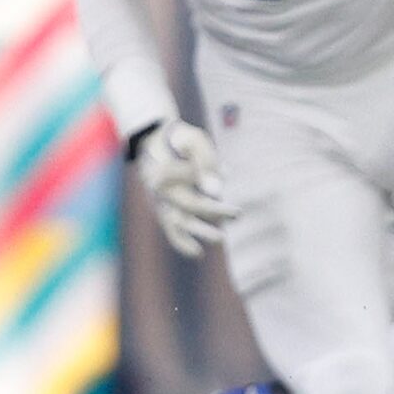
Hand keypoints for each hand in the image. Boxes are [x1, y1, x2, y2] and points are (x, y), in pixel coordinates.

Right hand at [133, 120, 231, 257]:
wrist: (155, 143)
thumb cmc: (180, 140)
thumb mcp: (193, 140)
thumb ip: (206, 160)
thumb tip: (217, 190)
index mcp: (162, 168)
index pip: (186, 176)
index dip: (204, 177)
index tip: (226, 172)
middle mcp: (158, 189)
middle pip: (187, 204)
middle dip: (214, 211)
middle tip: (238, 214)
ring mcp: (159, 202)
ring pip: (178, 222)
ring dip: (200, 231)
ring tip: (220, 239)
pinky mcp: (162, 211)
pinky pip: (170, 231)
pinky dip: (182, 243)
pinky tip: (198, 253)